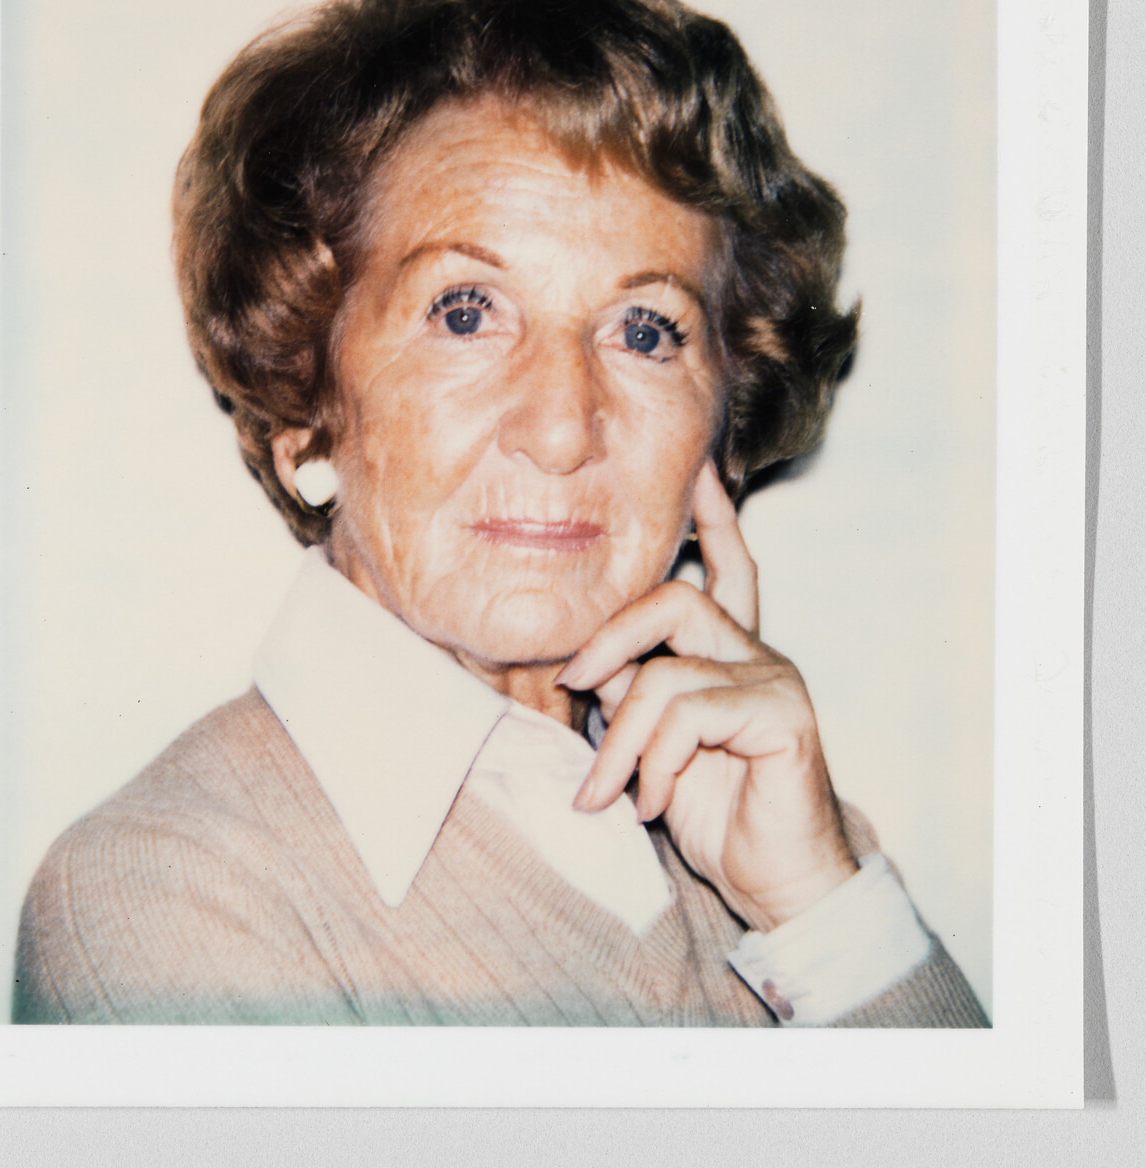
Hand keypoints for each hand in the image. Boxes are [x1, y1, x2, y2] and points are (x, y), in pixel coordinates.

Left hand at [557, 460, 857, 933]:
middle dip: (609, 638)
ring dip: (619, 740)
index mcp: (730, 652)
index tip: (699, 467)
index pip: (728, 567)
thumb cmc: (715, 814)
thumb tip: (582, 660)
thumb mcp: (654, 745)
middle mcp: (757, 654)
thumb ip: (629, 692)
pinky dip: (654, 761)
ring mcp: (774, 681)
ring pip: (665, 673)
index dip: (714, 517)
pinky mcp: (783, 716)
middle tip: (568, 684)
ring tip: (607, 792)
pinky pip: (689, 714)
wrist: (777, 884)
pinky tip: (652, 802)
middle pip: (676, 599)